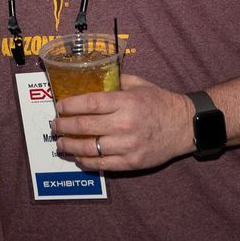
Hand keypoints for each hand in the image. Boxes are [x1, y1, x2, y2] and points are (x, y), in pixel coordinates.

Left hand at [51, 74, 195, 171]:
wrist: (185, 126)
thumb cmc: (160, 103)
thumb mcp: (139, 84)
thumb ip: (115, 81)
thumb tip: (92, 77)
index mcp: (126, 102)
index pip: (90, 103)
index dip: (70, 106)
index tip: (59, 107)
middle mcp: (125, 124)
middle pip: (84, 127)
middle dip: (63, 126)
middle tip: (54, 125)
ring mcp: (128, 145)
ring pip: (89, 148)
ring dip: (69, 146)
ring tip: (60, 143)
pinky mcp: (131, 162)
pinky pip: (101, 164)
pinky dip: (85, 161)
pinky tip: (78, 157)